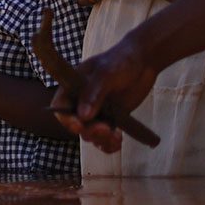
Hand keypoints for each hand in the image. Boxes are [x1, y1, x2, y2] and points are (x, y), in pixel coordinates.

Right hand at [52, 33, 160, 154]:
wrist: (144, 61)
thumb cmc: (121, 60)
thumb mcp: (106, 73)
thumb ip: (94, 93)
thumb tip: (83, 116)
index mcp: (72, 87)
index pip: (60, 107)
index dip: (66, 118)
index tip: (79, 125)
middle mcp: (81, 101)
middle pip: (76, 124)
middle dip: (89, 130)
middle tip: (106, 129)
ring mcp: (96, 111)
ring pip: (90, 133)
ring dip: (100, 139)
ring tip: (116, 137)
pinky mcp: (111, 119)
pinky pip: (104, 137)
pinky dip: (109, 144)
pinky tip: (118, 141)